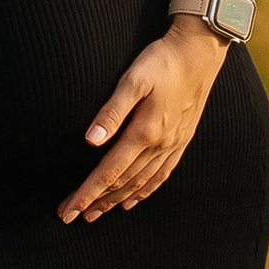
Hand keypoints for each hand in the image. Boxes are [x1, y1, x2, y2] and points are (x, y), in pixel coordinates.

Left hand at [60, 17, 228, 222]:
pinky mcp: (181, 140)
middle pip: (121, 183)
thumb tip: (90, 140)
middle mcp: (159, 145)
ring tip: (95, 214)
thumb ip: (112, 111)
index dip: (87, 193)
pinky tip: (132, 199)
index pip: (109, 172)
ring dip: (115, 200)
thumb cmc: (162, 61)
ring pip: (139, 183)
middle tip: (70, 216)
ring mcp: (172, 145)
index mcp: (144, 132)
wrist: (199, 52)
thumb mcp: (133, 80)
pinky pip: (160, 174)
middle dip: (95, 201)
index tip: (68, 210)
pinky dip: (144, 191)